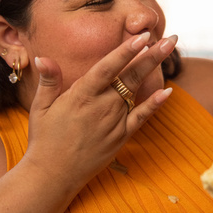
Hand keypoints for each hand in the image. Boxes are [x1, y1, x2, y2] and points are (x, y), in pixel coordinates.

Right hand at [24, 31, 176, 192]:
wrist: (53, 175)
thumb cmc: (44, 139)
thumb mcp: (40, 107)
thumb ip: (48, 81)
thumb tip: (43, 57)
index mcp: (81, 96)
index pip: (108, 67)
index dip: (126, 51)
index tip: (142, 36)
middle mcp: (101, 107)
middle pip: (130, 75)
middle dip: (152, 55)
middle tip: (171, 38)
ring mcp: (114, 122)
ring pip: (137, 91)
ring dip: (154, 70)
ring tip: (170, 51)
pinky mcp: (120, 137)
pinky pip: (141, 117)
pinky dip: (155, 104)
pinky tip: (168, 91)